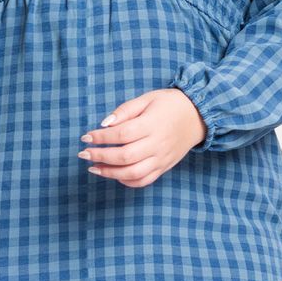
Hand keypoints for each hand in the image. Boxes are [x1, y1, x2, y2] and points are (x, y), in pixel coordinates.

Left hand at [77, 88, 207, 187]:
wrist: (198, 116)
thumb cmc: (169, 104)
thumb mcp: (147, 99)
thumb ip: (125, 110)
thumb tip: (104, 124)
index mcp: (152, 124)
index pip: (122, 135)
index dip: (101, 137)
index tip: (85, 136)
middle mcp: (157, 144)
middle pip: (125, 156)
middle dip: (101, 156)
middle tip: (84, 153)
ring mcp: (162, 158)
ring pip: (133, 173)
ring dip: (110, 173)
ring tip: (93, 167)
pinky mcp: (164, 167)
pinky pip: (144, 181)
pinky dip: (127, 181)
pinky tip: (114, 175)